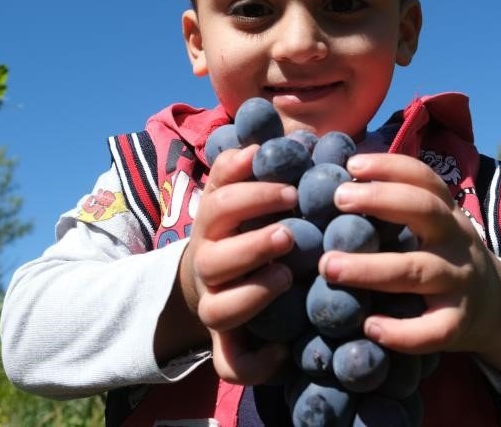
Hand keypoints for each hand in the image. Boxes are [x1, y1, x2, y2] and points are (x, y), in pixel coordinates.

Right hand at [178, 145, 297, 384]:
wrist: (213, 284)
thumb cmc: (246, 227)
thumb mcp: (244, 194)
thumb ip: (254, 168)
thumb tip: (284, 136)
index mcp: (214, 222)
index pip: (220, 199)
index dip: (250, 189)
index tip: (287, 181)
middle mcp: (209, 263)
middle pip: (215, 256)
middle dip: (253, 242)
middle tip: (291, 232)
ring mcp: (215, 305)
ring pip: (219, 310)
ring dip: (252, 294)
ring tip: (286, 278)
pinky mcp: (227, 346)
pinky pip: (232, 364)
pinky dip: (256, 363)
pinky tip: (284, 349)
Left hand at [321, 152, 500, 395]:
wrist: (497, 309)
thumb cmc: (445, 258)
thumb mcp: (436, 226)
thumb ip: (400, 207)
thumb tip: (341, 180)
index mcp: (447, 213)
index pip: (424, 179)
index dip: (390, 166)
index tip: (352, 164)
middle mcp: (455, 241)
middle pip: (425, 211)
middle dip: (380, 200)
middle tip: (338, 200)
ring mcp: (459, 282)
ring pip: (418, 271)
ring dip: (370, 268)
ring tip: (328, 266)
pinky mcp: (459, 324)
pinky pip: (432, 330)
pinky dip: (401, 331)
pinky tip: (368, 326)